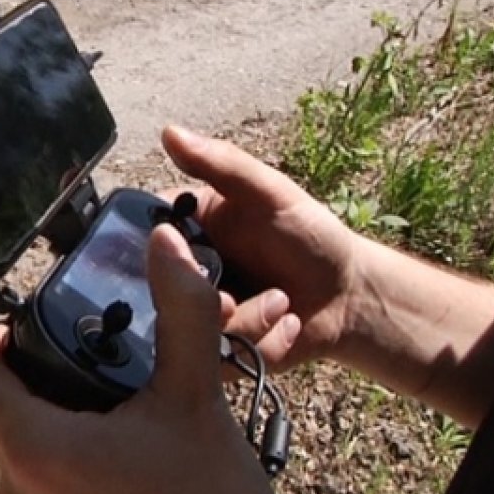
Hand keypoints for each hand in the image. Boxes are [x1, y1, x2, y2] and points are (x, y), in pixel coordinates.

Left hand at [0, 225, 328, 493]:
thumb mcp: (196, 396)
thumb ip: (179, 310)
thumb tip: (167, 244)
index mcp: (34, 451)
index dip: (0, 337)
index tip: (46, 322)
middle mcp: (17, 493)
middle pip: (6, 405)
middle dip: (50, 373)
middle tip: (107, 357)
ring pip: (30, 441)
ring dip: (70, 414)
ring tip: (134, 408)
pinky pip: (48, 479)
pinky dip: (79, 453)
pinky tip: (138, 454)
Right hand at [162, 125, 357, 370]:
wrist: (348, 297)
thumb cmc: (311, 236)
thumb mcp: (270, 194)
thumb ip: (221, 164)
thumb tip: (169, 132)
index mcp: (188, 230)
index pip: (145, 235)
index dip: (157, 248)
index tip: (186, 257)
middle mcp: (184, 275)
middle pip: (158, 290)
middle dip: (205, 295)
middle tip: (238, 292)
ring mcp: (197, 319)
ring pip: (188, 331)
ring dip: (244, 319)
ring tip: (280, 304)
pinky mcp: (217, 355)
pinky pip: (216, 360)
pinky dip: (258, 343)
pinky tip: (285, 327)